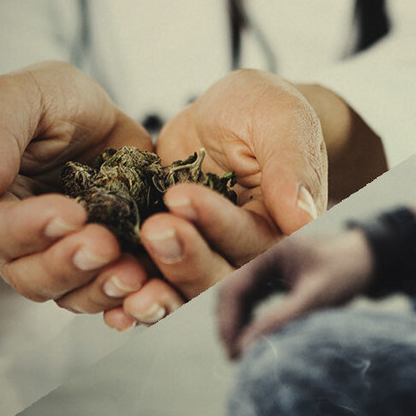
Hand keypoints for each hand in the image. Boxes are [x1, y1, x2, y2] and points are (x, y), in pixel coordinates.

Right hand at [0, 61, 152, 317]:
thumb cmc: (55, 99)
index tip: (69, 213)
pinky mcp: (106, 260)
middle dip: (66, 264)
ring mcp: (62, 255)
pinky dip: (129, 296)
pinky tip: (150, 284)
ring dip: (99, 288)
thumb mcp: (22, 95)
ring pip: (70, 293)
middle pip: (29, 274)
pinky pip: (110, 292)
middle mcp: (18, 239)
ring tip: (133, 272)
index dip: (26, 229)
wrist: (109, 115)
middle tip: (104, 244)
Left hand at [109, 69, 328, 326]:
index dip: (217, 223)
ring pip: (182, 287)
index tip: (182, 195)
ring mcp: (204, 252)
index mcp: (282, 224)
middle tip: (153, 229)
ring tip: (123, 277)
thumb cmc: (263, 109)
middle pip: (218, 274)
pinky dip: (130, 295)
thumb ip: (292, 166)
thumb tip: (304, 218)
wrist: (227, 113)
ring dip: (155, 291)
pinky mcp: (167, 249)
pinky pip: (151, 280)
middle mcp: (245, 249)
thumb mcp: (281, 120)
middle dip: (184, 258)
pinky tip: (111, 306)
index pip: (253, 237)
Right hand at [216, 228, 372, 358]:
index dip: (228, 322)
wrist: (364, 260)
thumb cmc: (344, 273)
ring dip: (238, 325)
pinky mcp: (272, 279)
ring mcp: (265, 267)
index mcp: (267, 252)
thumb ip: (281, 319)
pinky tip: (255, 340)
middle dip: (230, 326)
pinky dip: (250, 321)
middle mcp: (261, 257)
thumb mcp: (315, 298)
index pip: (232, 288)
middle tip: (235, 358)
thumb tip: (244, 347)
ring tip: (243, 354)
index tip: (233, 351)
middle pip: (230, 294)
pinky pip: (251, 301)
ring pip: (239, 299)